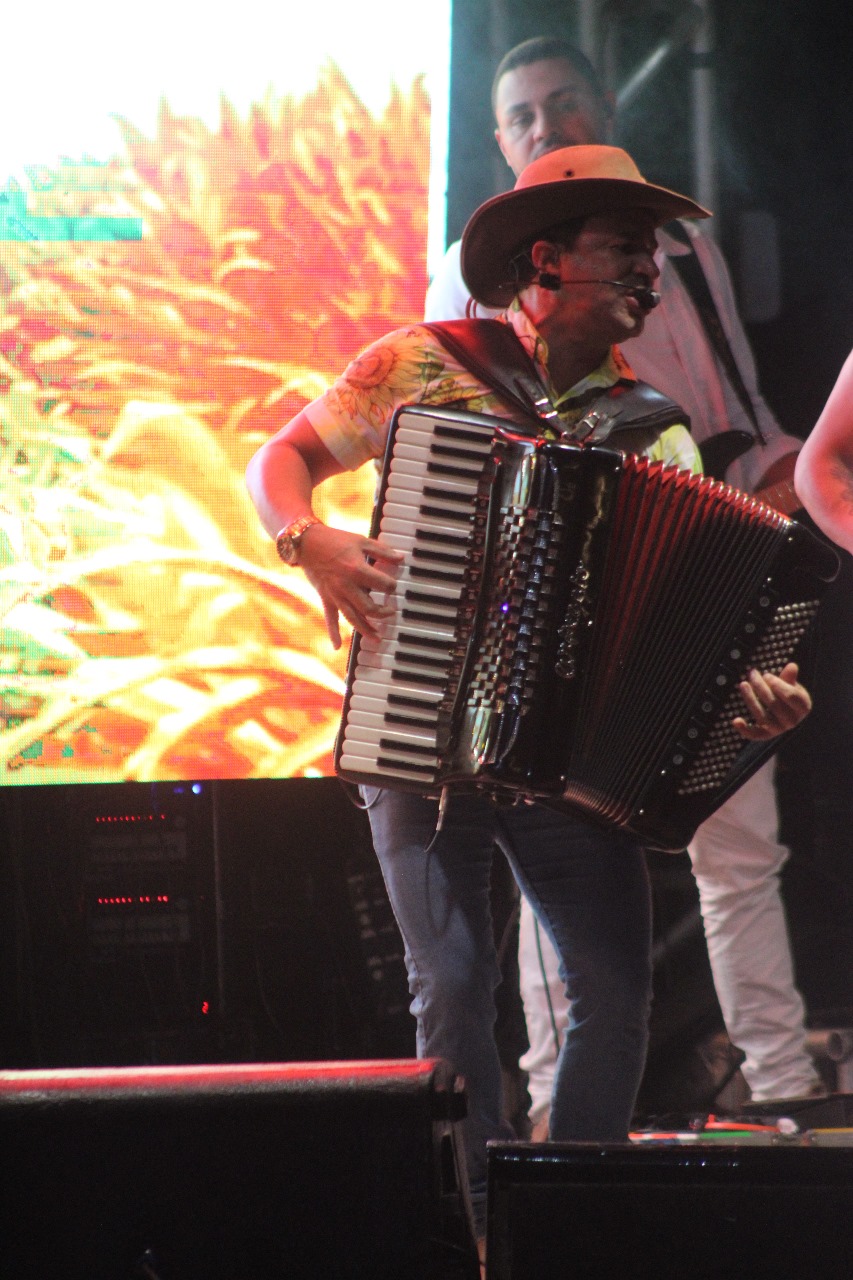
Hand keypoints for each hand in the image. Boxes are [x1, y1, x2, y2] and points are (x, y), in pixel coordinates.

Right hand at [298, 524, 402, 649]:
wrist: (307, 542)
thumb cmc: (335, 540)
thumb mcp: (362, 541)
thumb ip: (382, 551)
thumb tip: (401, 559)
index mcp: (357, 570)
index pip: (383, 585)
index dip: (392, 586)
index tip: (394, 586)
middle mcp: (347, 586)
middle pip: (369, 608)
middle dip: (383, 613)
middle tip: (391, 612)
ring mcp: (335, 595)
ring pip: (353, 618)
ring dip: (366, 629)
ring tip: (377, 638)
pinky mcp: (325, 598)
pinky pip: (330, 618)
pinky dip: (333, 633)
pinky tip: (337, 647)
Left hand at [731, 662, 811, 739]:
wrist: (789, 713)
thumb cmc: (790, 696)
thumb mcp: (792, 685)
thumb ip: (790, 677)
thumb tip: (792, 666)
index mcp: (803, 707)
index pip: (790, 696)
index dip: (777, 684)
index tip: (766, 675)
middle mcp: (792, 721)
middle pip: (774, 705)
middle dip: (761, 687)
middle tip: (752, 675)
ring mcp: (779, 729)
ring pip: (763, 716)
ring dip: (751, 700)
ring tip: (743, 685)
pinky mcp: (766, 735)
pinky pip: (755, 735)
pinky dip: (744, 730)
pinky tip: (736, 720)